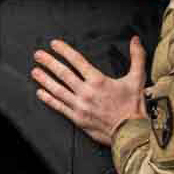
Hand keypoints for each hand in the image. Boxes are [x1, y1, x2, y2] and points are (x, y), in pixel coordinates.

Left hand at [32, 36, 146, 147]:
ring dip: (45, 79)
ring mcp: (80, 106)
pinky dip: (49, 99)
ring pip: (58, 89)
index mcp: (99, 80)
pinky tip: (40, 93)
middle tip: (38, 55)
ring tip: (35, 72)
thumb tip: (135, 41)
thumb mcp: (137, 78)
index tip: (54, 45)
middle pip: (63, 73)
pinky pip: (59, 107)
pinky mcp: (77, 118)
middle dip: (49, 62)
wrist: (131, 132)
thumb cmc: (133, 106)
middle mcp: (86, 92)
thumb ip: (137, 57)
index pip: (77, 61)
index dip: (64, 51)